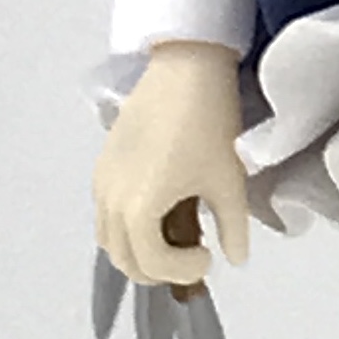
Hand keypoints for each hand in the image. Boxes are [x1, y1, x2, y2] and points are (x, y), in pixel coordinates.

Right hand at [94, 40, 252, 285]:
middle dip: (159, 268)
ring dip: (139, 251)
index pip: (152, 263)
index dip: (182, 271)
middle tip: (192, 257)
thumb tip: (236, 257)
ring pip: (109, 239)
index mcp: (140, 208)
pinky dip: (127, 228)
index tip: (208, 255)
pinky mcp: (102, 165)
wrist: (186, 67)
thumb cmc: (209, 121)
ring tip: (176, 238)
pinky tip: (160, 211)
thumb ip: (232, 228)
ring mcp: (102, 181)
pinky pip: (105, 213)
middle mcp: (111, 199)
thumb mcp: (229, 182)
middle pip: (124, 259)